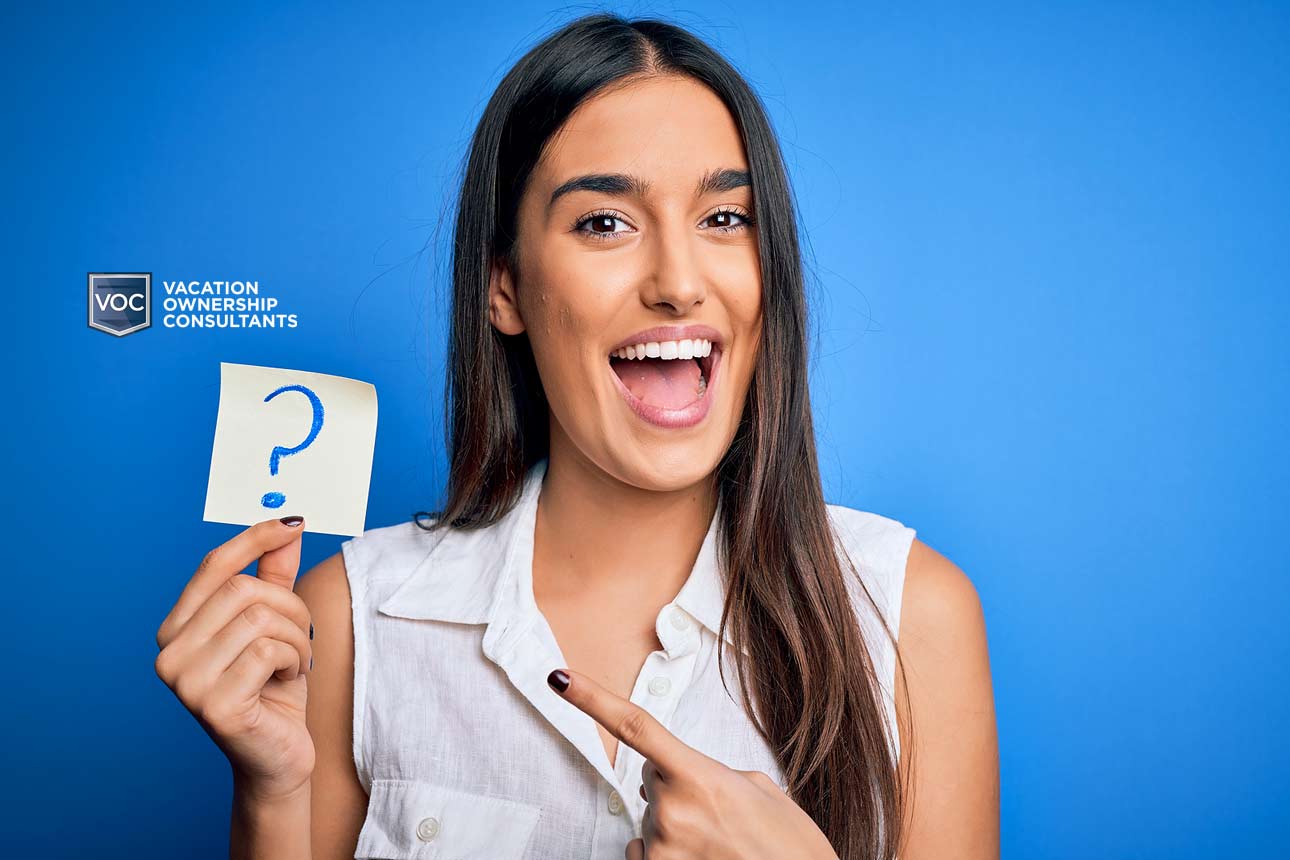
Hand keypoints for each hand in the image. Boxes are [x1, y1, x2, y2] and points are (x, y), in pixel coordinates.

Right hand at [154, 515, 314, 800]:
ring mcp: (186, 682)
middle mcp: (169, 654)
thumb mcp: (277, 625)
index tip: (292, 523)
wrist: (279, 757)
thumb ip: (275, 577)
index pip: (213, 567)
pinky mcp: (214, 704)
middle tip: (301, 638)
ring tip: (293, 664)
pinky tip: (286, 683)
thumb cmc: (274, 689)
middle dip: (289, 608)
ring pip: (259, 618)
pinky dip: (294, 661)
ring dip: (296, 638)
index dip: (254, 539)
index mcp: (176, 630)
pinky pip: (269, 651)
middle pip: (243, 590)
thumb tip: (287, 526)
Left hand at [547, 668, 838, 859]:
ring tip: (720, 845)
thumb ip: (713, 773)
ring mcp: (663, 847)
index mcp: (700, 774)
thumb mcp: (760, 791)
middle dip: (677, 788)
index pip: (634, 726)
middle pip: (652, 781)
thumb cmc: (791, 846)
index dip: (591, 700)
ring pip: (652, 821)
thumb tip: (680, 778)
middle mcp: (673, 809)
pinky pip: (645, 854)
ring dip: (677, 828)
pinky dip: (667, 856)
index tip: (558, 678)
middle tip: (721, 815)